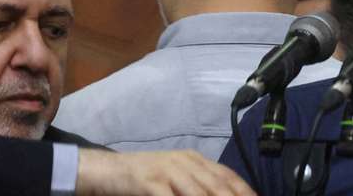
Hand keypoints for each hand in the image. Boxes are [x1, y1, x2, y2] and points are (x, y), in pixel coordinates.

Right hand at [76, 149, 255, 195]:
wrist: (108, 170)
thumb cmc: (145, 177)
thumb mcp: (176, 176)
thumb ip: (198, 185)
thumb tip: (223, 193)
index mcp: (195, 160)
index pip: (228, 176)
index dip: (244, 190)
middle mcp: (186, 162)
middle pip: (218, 185)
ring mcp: (169, 171)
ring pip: (198, 193)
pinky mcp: (150, 182)